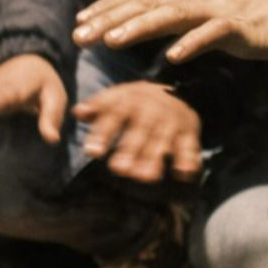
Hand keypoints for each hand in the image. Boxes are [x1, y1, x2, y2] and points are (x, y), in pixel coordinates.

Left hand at [73, 0, 267, 62]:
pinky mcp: (242, 26)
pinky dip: (193, 43)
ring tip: (111, 41)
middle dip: (109, 19)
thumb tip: (157, 24)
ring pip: (172, 14)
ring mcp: (220, 8)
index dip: (108, 9)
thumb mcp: (214, 12)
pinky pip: (214, 33)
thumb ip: (185, 16)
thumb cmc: (261, 10)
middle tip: (78, 35)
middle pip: (147, 3)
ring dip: (139, 27)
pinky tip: (172, 57)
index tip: (79, 23)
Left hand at [75, 82, 201, 182]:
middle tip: (119, 170)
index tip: (91, 152)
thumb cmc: (135, 102)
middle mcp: (152, 111)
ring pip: (162, 140)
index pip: (114, 117)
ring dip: (155, 158)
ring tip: (146, 177)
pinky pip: (190, 145)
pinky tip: (183, 173)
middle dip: (130, 150)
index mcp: (130, 101)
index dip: (103, 134)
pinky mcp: (189, 132)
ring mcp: (171, 121)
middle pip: (140, 131)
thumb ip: (96, 107)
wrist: (175, 89)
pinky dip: (189, 158)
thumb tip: (77, 112)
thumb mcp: (116, 98)